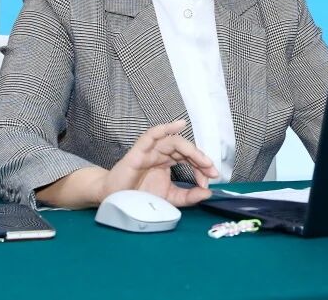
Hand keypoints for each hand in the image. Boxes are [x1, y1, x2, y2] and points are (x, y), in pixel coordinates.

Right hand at [98, 119, 218, 206]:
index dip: (202, 168)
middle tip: (212, 172)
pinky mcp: (138, 151)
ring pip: (174, 142)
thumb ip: (188, 197)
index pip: (190, 159)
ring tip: (203, 161)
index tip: (211, 182)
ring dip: (191, 150)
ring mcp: (150, 151)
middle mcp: (161, 153)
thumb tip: (208, 193)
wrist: (115, 202)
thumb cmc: (139, 197)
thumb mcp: (169, 199)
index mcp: (168, 162)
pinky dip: (166, 128)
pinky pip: (152, 135)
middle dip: (201, 159)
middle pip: (185, 150)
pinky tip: (179, 125)